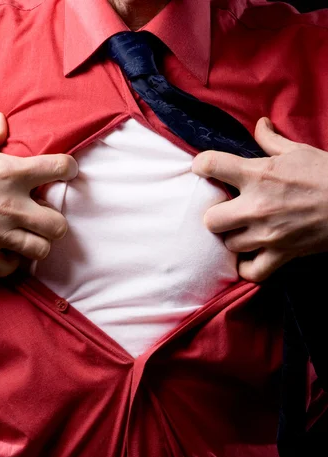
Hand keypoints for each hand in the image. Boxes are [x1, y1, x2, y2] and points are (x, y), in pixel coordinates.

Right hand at [0, 112, 77, 276]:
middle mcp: (13, 205)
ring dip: (38, 243)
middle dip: (56, 221)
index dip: (68, 168)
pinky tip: (8, 250)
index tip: (64, 170)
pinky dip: (12, 262)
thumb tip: (1, 119)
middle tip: (44, 214)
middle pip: (59, 225)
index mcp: (13, 173)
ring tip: (29, 234)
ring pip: (41, 250)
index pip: (60, 168)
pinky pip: (9, 268)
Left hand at [191, 117, 327, 281]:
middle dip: (216, 214)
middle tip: (227, 210)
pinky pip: (251, 271)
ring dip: (234, 237)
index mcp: (258, 175)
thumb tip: (260, 124)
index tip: (204, 168)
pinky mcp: (281, 255)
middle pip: (210, 219)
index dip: (202, 165)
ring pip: (229, 244)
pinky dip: (248, 267)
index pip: (210, 165)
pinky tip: (251, 256)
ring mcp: (268, 234)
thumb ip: (271, 140)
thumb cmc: (327, 174)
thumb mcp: (299, 151)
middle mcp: (257, 206)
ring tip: (243, 231)